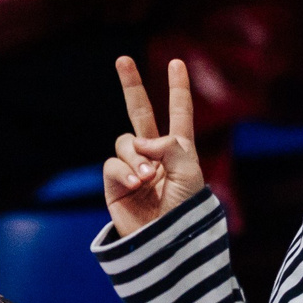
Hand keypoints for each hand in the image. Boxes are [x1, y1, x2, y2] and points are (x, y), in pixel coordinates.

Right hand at [101, 56, 207, 235]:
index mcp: (178, 150)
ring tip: (147, 178)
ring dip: (136, 156)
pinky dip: (124, 171)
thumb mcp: (189, 173)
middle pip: (140, 112)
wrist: (165, 243)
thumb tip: (139, 140)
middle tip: (122, 59)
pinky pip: (112, 164)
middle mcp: (153, 155)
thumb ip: (169, 146)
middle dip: (131, 85)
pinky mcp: (114, 184)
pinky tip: (135, 184)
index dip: (178, 88)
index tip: (177, 63)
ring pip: (125, 141)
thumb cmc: (185, 212)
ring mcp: (132, 168)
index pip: (179, 113)